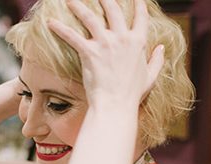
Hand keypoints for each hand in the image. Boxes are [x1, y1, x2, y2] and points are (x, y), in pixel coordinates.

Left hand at [48, 0, 163, 108]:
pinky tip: (50, 22)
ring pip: (90, 17)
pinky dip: (59, 28)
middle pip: (113, 9)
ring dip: (78, 6)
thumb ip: (157, 60)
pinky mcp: (89, 53)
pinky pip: (72, 36)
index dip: (137, 4)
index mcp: (138, 42)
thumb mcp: (150, 77)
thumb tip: (161, 48)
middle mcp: (122, 38)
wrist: (116, 105)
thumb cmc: (132, 95)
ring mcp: (105, 44)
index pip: (140, 16)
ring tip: (69, 0)